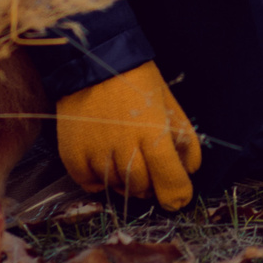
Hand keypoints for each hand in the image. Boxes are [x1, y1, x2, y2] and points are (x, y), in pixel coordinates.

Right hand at [56, 61, 201, 208]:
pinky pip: (91, 185)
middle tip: (149, 169)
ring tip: (126, 157)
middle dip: (151, 185)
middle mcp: (122, 146)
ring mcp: (94, 153)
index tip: (179, 200)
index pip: (168, 177)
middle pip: (141, 187)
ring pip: (117, 187)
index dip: (176, 194)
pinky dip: (101, 181)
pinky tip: (106, 162)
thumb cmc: (137, 82)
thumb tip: (190, 171)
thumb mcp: (169, 104)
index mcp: (151, 131)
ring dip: (126, 181)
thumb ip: (184, 139)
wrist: (93, 62)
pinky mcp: (72, 156)